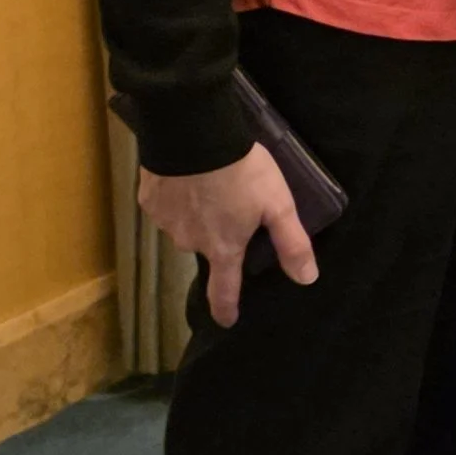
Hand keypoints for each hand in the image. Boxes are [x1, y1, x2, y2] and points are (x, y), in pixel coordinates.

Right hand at [138, 145, 314, 329]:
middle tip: (230, 204)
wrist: (194, 133)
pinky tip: (186, 175)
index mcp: (223, 247)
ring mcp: (166, 222)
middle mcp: (191, 243)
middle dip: (218, 234)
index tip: (227, 320)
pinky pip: (166, 205)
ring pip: (185, 225)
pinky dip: (176, 195)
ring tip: (209, 184)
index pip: (224, 290)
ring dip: (197, 213)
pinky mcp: (149, 200)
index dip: (226, 308)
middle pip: (207, 247)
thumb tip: (306, 279)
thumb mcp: (278, 204)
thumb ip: (291, 243)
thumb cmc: (241, 171)